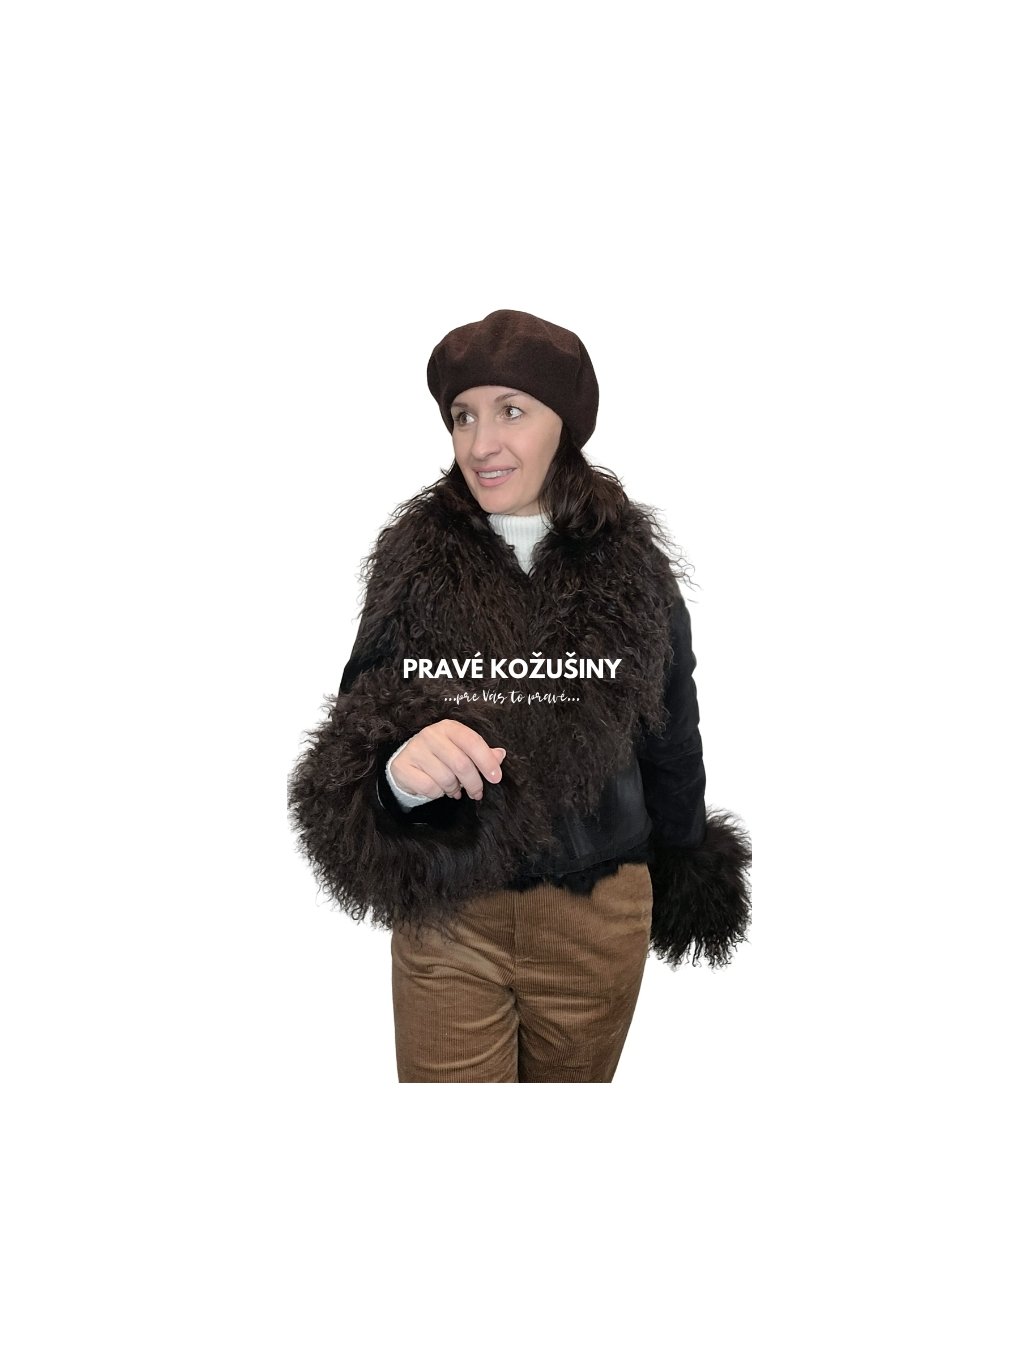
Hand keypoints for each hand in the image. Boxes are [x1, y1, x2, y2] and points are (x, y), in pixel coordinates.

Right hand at [390, 720, 506, 800]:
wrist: (407, 761)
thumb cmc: (440, 756)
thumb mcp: (461, 750)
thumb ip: (482, 753)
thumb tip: (500, 755)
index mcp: (449, 727)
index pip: (472, 742)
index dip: (487, 761)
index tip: (496, 778)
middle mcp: (431, 735)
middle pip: (461, 764)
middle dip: (473, 783)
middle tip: (477, 793)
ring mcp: (415, 750)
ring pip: (446, 778)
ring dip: (454, 789)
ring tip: (454, 789)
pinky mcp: (403, 766)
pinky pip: (430, 787)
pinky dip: (438, 793)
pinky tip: (438, 789)